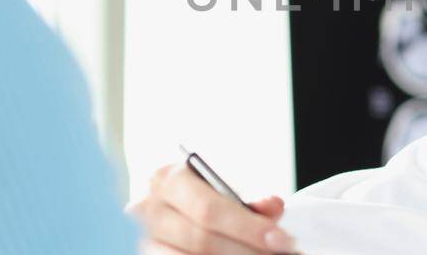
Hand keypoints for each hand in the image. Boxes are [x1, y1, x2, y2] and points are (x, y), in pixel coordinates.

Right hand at [131, 162, 295, 253]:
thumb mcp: (226, 192)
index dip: (248, 228)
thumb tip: (274, 206)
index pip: (209, 209)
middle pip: (202, 240)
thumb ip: (251, 200)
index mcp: (169, 180)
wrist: (175, 211)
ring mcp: (144, 240)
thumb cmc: (204, 198)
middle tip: (281, 254)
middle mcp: (149, 210)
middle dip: (247, 251)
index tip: (282, 240)